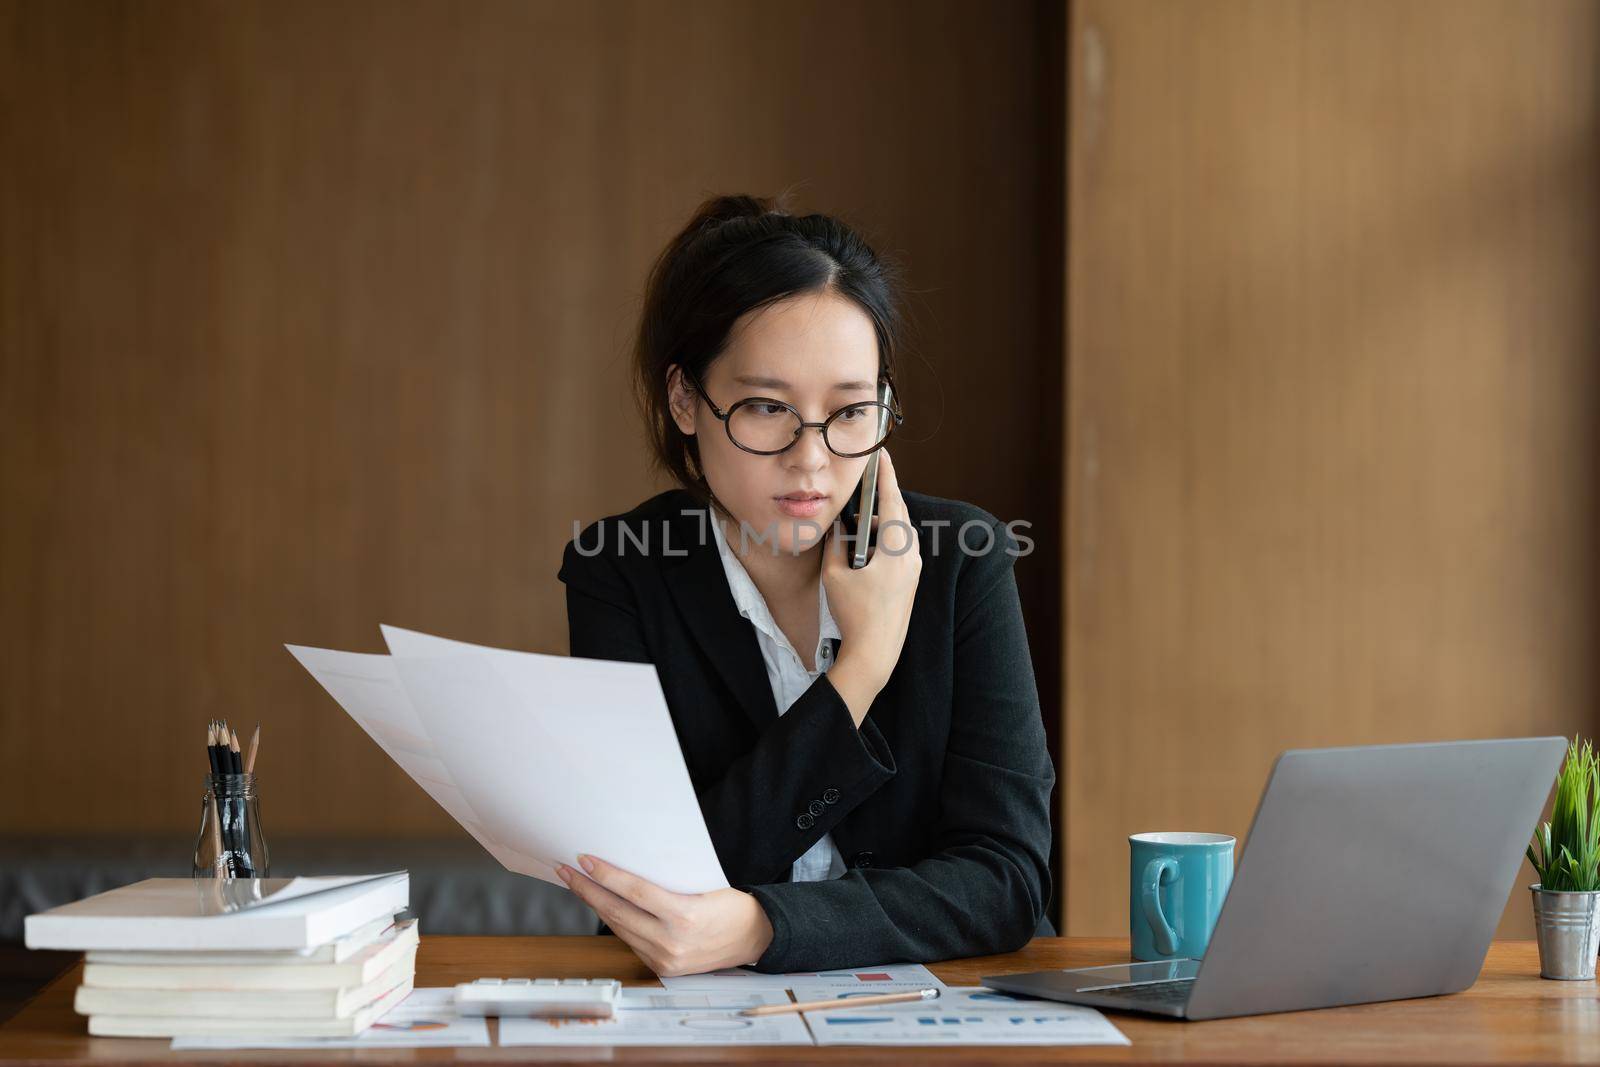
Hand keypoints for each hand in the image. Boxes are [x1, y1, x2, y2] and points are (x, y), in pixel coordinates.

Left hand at [557, 855, 773, 976]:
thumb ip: (665, 884)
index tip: (584, 860)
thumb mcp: (702, 886)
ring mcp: (665, 959)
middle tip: (567, 871)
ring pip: (619, 928)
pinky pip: (630, 941)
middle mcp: (672, 942)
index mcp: (685, 916)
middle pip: (618, 912)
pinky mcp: (663, 969)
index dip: (606, 875)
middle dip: (588, 889)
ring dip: (596, 906)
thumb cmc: (731, 906)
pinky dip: (615, 922)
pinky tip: (603, 907)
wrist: (754, 939)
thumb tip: (625, 869)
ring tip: (579, 885)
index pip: (634, 892)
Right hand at [822, 448, 921, 724]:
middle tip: (866, 482)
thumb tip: (837, 525)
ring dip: (882, 521)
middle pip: (898, 515)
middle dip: (881, 497)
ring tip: (860, 515)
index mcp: (896, 548)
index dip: (885, 475)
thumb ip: (836, 543)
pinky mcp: (910, 582)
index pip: (892, 500)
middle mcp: (911, 556)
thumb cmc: (856, 614)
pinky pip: (900, 549)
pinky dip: (884, 539)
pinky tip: (866, 544)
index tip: (882, 454)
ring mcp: (913, 570)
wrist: (875, 653)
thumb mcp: (835, 574)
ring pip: (900, 533)